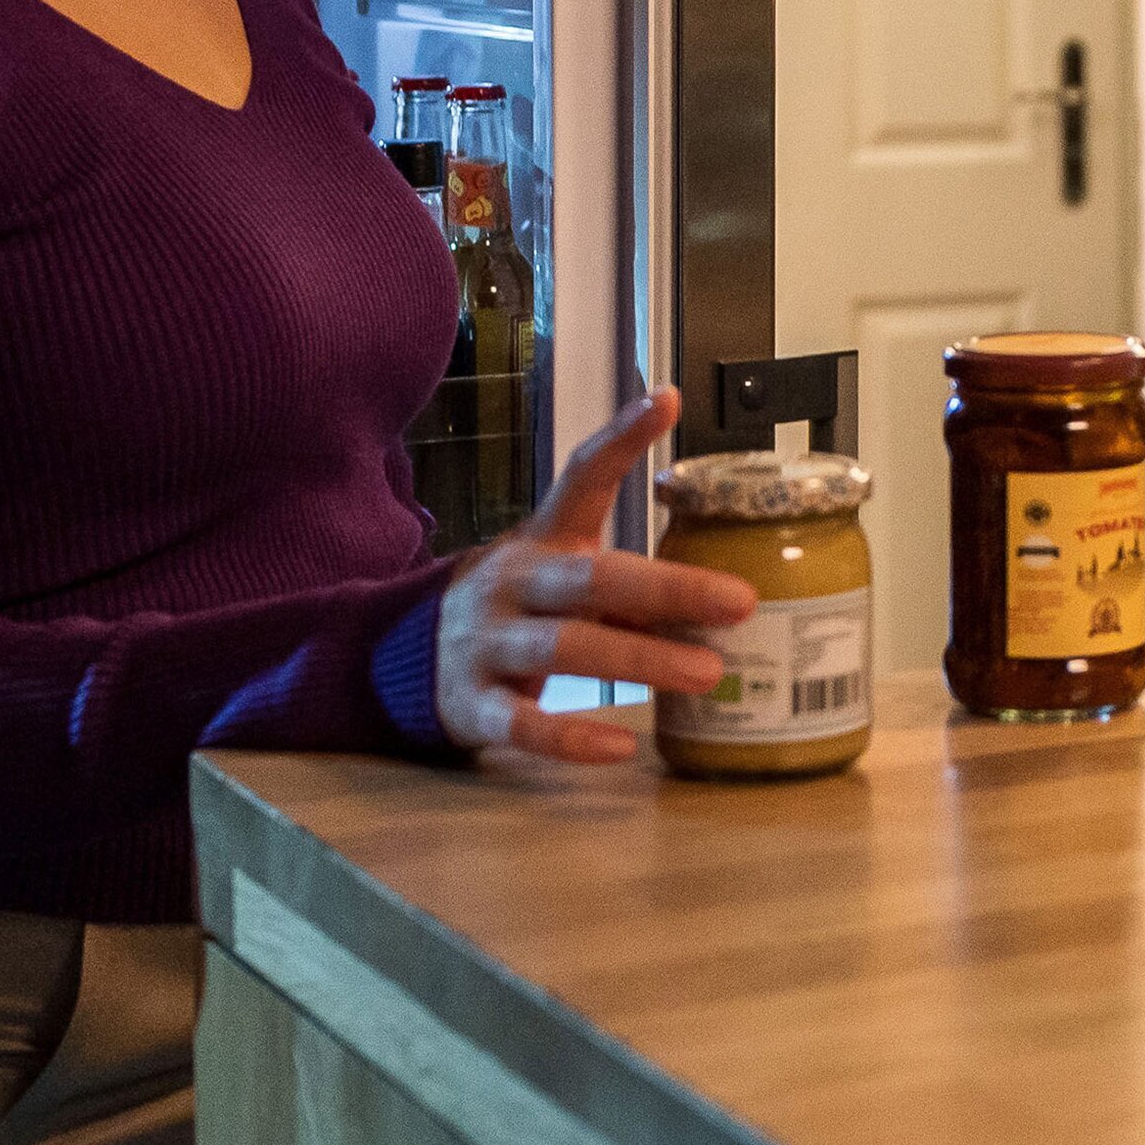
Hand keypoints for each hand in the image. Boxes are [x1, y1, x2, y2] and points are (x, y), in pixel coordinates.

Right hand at [435, 388, 754, 761]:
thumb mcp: (562, 579)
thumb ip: (629, 585)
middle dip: (668, 588)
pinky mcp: (470, 704)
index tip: (669, 398)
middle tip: (740, 602)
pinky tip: (620, 745)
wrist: (404, 658)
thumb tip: (729, 602)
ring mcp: (485, 642)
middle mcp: (511, 583)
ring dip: (640, 658)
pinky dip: (571, 737)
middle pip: (589, 577)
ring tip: (709, 673)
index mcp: (541, 541)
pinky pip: (521, 722)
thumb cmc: (520, 613)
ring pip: (563, 648)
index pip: (580, 477)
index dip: (622, 437)